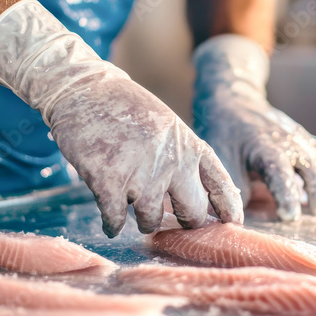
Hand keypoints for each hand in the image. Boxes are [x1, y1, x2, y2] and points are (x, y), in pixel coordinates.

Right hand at [0, 0, 241, 236]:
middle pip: (192, 214)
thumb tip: (200, 200)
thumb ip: (185, 158)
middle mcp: (171, 161)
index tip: (231, 225)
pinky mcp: (108, 181)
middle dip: (182, 223)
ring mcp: (140, 173)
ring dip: (143, 222)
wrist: (84, 90)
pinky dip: (112, 225)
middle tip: (170, 221)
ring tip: (134, 209)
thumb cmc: (126, 110)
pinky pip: (116, 220)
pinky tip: (110, 222)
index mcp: (189, 146)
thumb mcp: (168, 127)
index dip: (229, 209)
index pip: (221, 185)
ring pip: (151, 221)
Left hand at [192, 35, 315, 220]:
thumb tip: (239, 221)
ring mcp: (301, 138)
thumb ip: (233, 190)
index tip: (290, 216)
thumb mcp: (221, 161)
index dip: (286, 193)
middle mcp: (288, 140)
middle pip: (309, 164)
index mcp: (264, 145)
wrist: (234, 102)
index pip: (279, 171)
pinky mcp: (308, 142)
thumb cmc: (225, 136)